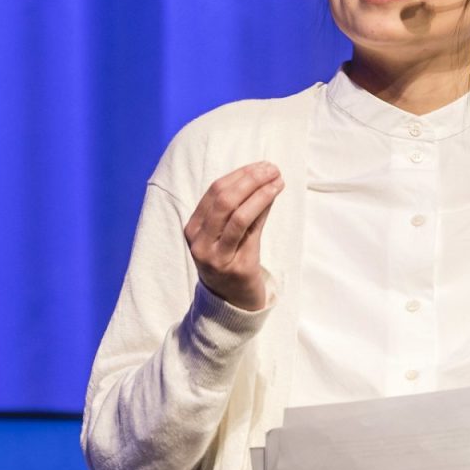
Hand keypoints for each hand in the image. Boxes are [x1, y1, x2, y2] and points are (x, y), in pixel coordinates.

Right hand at [183, 161, 284, 311]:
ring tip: (277, 180)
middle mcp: (200, 242)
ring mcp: (216, 256)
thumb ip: (240, 209)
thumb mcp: (229, 234)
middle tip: (271, 168)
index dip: (239, 175)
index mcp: (193, 229)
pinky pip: (250, 230)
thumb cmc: (231, 262)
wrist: (232, 303)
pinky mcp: (236, 267)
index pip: (214, 192)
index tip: (260, 165)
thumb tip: (262, 178)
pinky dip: (263, 208)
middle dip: (249, 179)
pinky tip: (274, 196)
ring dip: (259, 191)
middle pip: (223, 199)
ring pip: (237, 213)